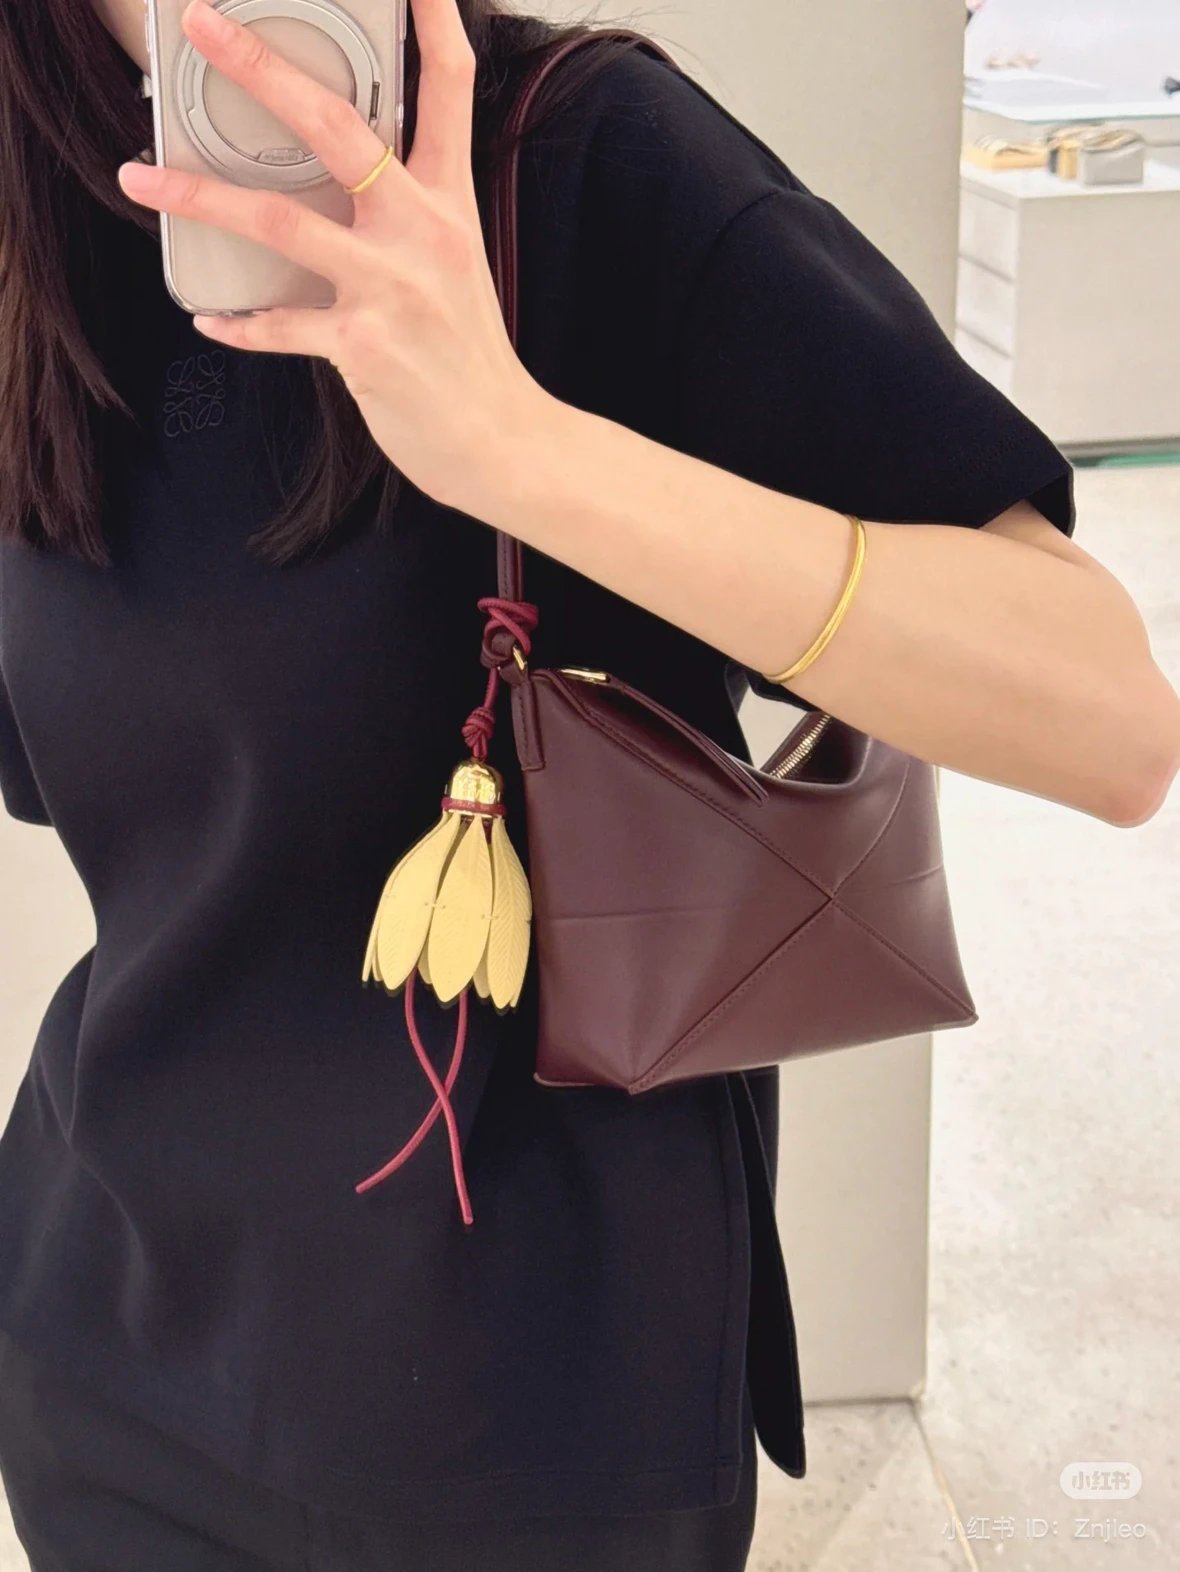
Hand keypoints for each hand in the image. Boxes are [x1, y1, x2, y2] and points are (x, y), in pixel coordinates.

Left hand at [117, 0, 549, 516]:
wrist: (500, 440)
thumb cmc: (469, 354)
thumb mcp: (454, 263)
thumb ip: (407, 212)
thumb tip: (340, 178)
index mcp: (449, 201)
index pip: (449, 89)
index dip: (434, 20)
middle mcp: (421, 232)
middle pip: (334, 127)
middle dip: (262, 68)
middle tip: (203, 25)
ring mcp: (390, 288)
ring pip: (279, 221)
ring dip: (198, 195)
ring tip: (139, 177)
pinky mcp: (362, 346)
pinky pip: (278, 326)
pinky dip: (238, 324)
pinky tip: (209, 318)